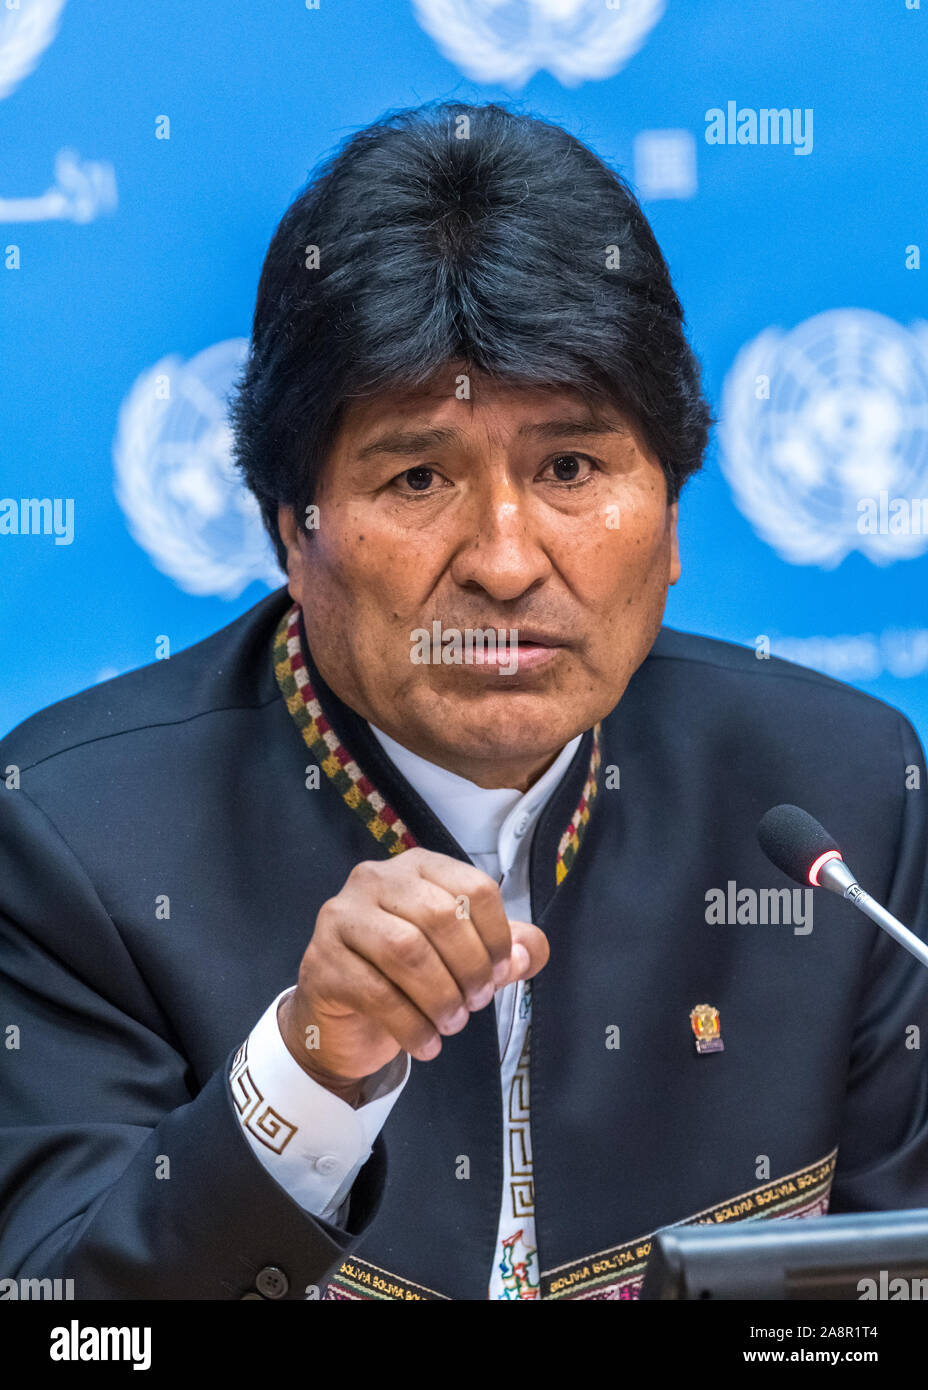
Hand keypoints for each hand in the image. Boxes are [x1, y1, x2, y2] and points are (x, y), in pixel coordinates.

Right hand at [278, 848, 547, 1100]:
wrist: (341, 1023)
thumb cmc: (407, 979)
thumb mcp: (462, 960)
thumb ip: (504, 951)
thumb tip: (526, 954)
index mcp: (418, 867)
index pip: (474, 887)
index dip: (498, 935)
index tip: (501, 973)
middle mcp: (375, 879)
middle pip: (441, 915)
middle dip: (470, 967)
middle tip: (476, 1002)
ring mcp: (342, 917)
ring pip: (406, 950)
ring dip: (441, 996)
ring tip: (452, 1023)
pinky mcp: (322, 961)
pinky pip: (376, 993)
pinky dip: (412, 1025)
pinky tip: (427, 1044)